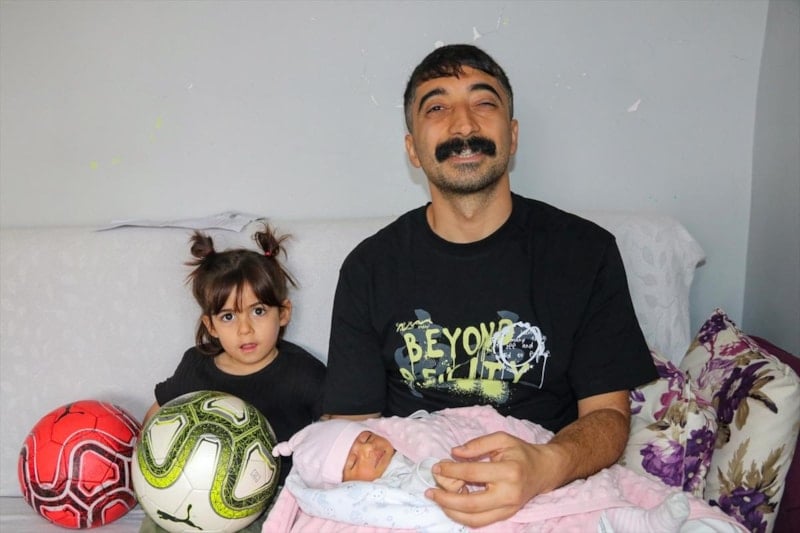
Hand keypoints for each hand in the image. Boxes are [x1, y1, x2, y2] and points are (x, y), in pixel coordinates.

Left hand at [424, 432, 564, 527]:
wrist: (543, 470)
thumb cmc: (521, 453)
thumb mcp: (502, 439)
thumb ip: (477, 444)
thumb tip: (454, 453)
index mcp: (509, 471)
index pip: (473, 473)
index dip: (452, 470)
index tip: (437, 467)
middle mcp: (509, 494)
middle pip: (471, 504)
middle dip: (446, 499)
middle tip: (430, 491)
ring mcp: (508, 508)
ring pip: (474, 519)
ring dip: (451, 512)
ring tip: (437, 500)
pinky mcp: (506, 516)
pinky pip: (481, 522)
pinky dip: (462, 516)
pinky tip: (451, 506)